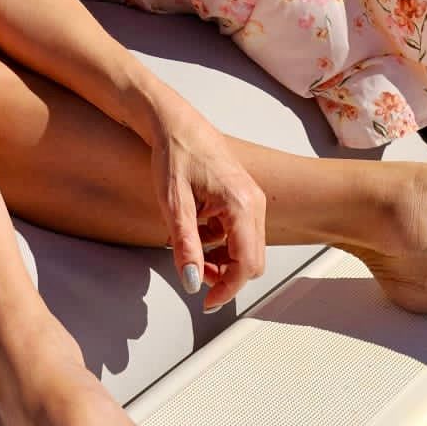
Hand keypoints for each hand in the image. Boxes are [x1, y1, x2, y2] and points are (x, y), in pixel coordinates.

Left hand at [149, 102, 266, 311]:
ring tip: (191, 252)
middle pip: (253, 260)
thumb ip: (185, 245)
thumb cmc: (175, 154)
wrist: (176, 123)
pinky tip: (198, 232)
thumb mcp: (173, 204)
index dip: (228, 288)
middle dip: (226, 276)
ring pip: (248, 248)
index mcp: (240, 205)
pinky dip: (222, 243)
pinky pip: (241, 232)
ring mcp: (251, 199)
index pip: (247, 263)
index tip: (208, 302)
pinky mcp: (244, 197)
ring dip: (223, 260)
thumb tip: (191, 280)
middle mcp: (253, 202)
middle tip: (195, 276)